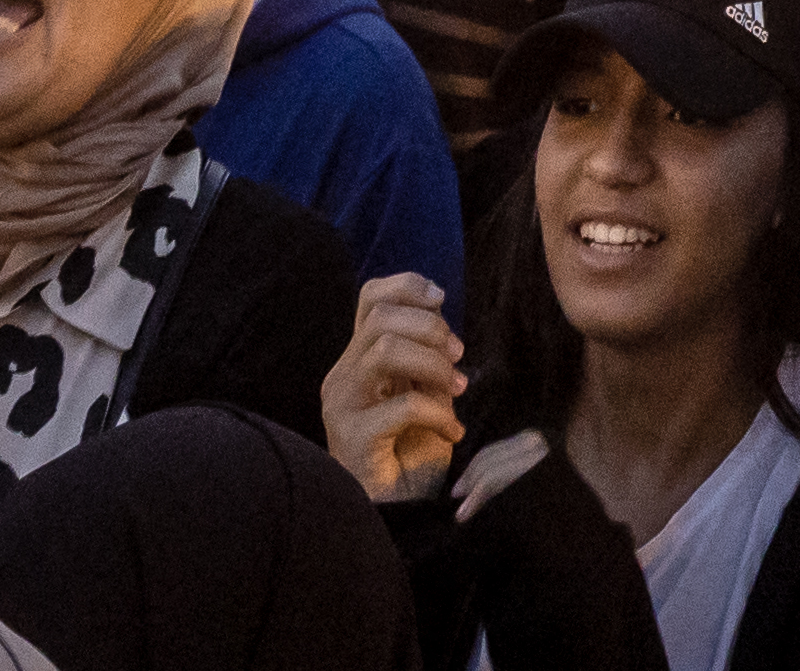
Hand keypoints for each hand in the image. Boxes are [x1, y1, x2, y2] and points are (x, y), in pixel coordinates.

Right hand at [325, 271, 465, 501]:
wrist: (398, 511)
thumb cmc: (411, 453)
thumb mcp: (426, 393)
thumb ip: (426, 359)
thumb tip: (443, 327)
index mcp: (359, 359)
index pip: (371, 297)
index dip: (408, 287)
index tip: (442, 301)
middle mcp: (343, 376)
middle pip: (381, 317)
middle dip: (431, 329)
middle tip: (457, 358)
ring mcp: (342, 405)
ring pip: (385, 350)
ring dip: (433, 364)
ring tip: (456, 391)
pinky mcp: (351, 438)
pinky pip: (401, 405)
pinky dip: (438, 414)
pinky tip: (453, 433)